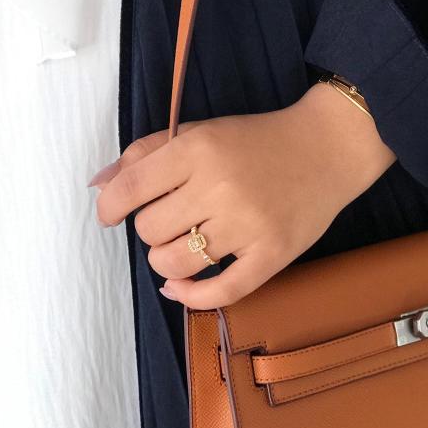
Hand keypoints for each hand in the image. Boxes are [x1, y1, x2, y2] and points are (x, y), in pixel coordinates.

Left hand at [90, 84, 395, 307]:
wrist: (328, 148)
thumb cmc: (258, 140)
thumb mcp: (201, 131)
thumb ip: (146, 152)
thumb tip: (99, 185)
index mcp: (199, 149)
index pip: (129, 189)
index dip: (110, 208)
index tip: (113, 214)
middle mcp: (221, 186)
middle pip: (149, 230)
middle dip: (152, 228)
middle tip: (174, 218)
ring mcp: (249, 224)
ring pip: (175, 264)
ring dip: (167, 261)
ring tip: (184, 245)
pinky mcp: (273, 254)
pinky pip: (220, 292)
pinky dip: (191, 297)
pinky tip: (181, 288)